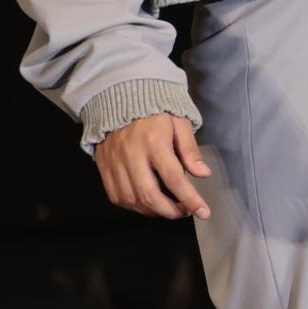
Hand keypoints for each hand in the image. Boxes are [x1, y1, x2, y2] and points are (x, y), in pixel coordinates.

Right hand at [96, 112, 211, 220]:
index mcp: (154, 142)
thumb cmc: (155, 110)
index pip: (174, 178)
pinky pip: (116, 196)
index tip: (204, 212)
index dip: (190, 199)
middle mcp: (132, 155)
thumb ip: (190, 150)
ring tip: (167, 208)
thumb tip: (203, 174)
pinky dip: (133, 205)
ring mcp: (115, 162)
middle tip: (184, 211)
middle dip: (170, 211)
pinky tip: (145, 203)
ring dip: (152, 211)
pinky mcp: (104, 166)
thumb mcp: (179, 123)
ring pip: (132, 200)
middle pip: (150, 196)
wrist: (120, 96)